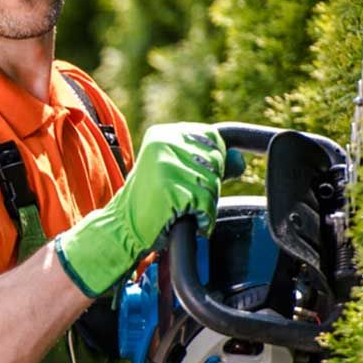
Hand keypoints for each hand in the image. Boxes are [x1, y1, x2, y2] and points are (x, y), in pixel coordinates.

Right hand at [53, 121, 224, 296]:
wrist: (122, 228)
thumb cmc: (152, 202)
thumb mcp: (177, 173)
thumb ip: (207, 162)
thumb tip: (239, 159)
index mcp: (164, 134)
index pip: (213, 138)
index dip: (213, 162)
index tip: (193, 179)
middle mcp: (163, 143)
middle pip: (216, 161)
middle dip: (208, 185)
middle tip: (182, 197)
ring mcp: (166, 165)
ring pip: (213, 184)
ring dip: (204, 204)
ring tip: (180, 208)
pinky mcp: (170, 189)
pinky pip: (206, 203)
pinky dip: (201, 218)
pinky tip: (183, 219)